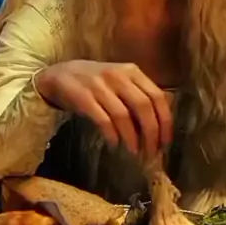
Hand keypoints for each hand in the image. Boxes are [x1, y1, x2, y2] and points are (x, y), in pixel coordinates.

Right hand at [35, 61, 172, 157]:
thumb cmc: (96, 83)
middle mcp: (118, 76)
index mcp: (132, 72)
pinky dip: (112, 135)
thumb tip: (160, 126)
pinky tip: (114, 145)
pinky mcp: (83, 97)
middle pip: (143, 106)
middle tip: (151, 153)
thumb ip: (139, 95)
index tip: (165, 142)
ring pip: (123, 115)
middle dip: (151, 133)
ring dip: (131, 138)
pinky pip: (103, 120)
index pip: (157, 97)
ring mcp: (99, 85)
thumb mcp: (120, 82)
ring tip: (134, 152)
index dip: (165, 122)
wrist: (60, 75)